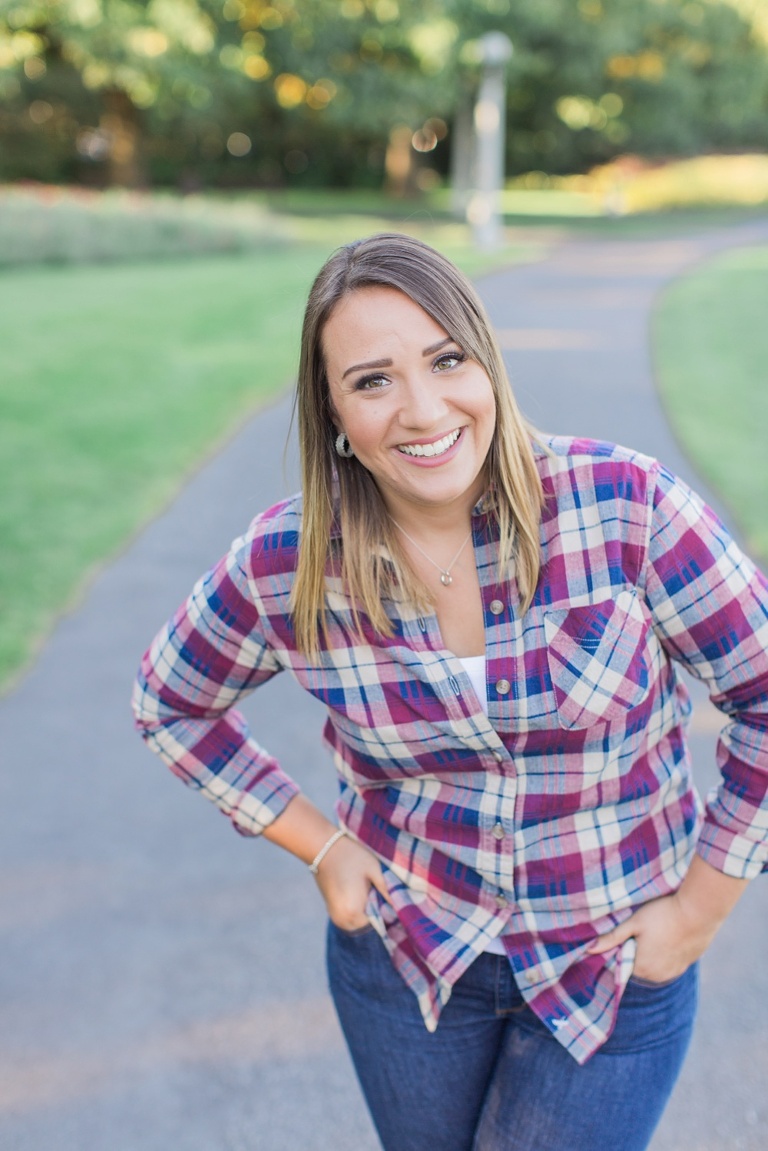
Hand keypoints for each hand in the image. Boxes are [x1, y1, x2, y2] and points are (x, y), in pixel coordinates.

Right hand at [313, 833, 392, 931]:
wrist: (323, 848)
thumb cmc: (351, 856)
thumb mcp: (374, 869)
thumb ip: (388, 890)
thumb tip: (401, 904)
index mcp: (354, 912)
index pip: (379, 923)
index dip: (386, 911)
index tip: (389, 898)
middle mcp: (343, 919)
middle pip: (368, 925)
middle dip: (376, 912)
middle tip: (379, 892)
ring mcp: (335, 916)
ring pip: (358, 922)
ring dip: (366, 911)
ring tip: (368, 890)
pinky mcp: (331, 910)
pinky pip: (350, 917)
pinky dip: (357, 909)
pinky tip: (359, 892)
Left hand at [587, 855, 748, 983]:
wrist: (699, 912)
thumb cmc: (662, 914)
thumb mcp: (633, 923)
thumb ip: (612, 938)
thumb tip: (589, 949)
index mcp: (640, 967)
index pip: (621, 963)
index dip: (622, 947)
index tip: (628, 933)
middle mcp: (656, 976)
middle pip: (637, 965)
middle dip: (636, 950)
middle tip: (644, 930)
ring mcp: (673, 973)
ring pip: (653, 965)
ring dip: (651, 954)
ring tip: (658, 931)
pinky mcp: (685, 966)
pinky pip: (668, 964)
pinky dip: (666, 954)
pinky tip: (669, 936)